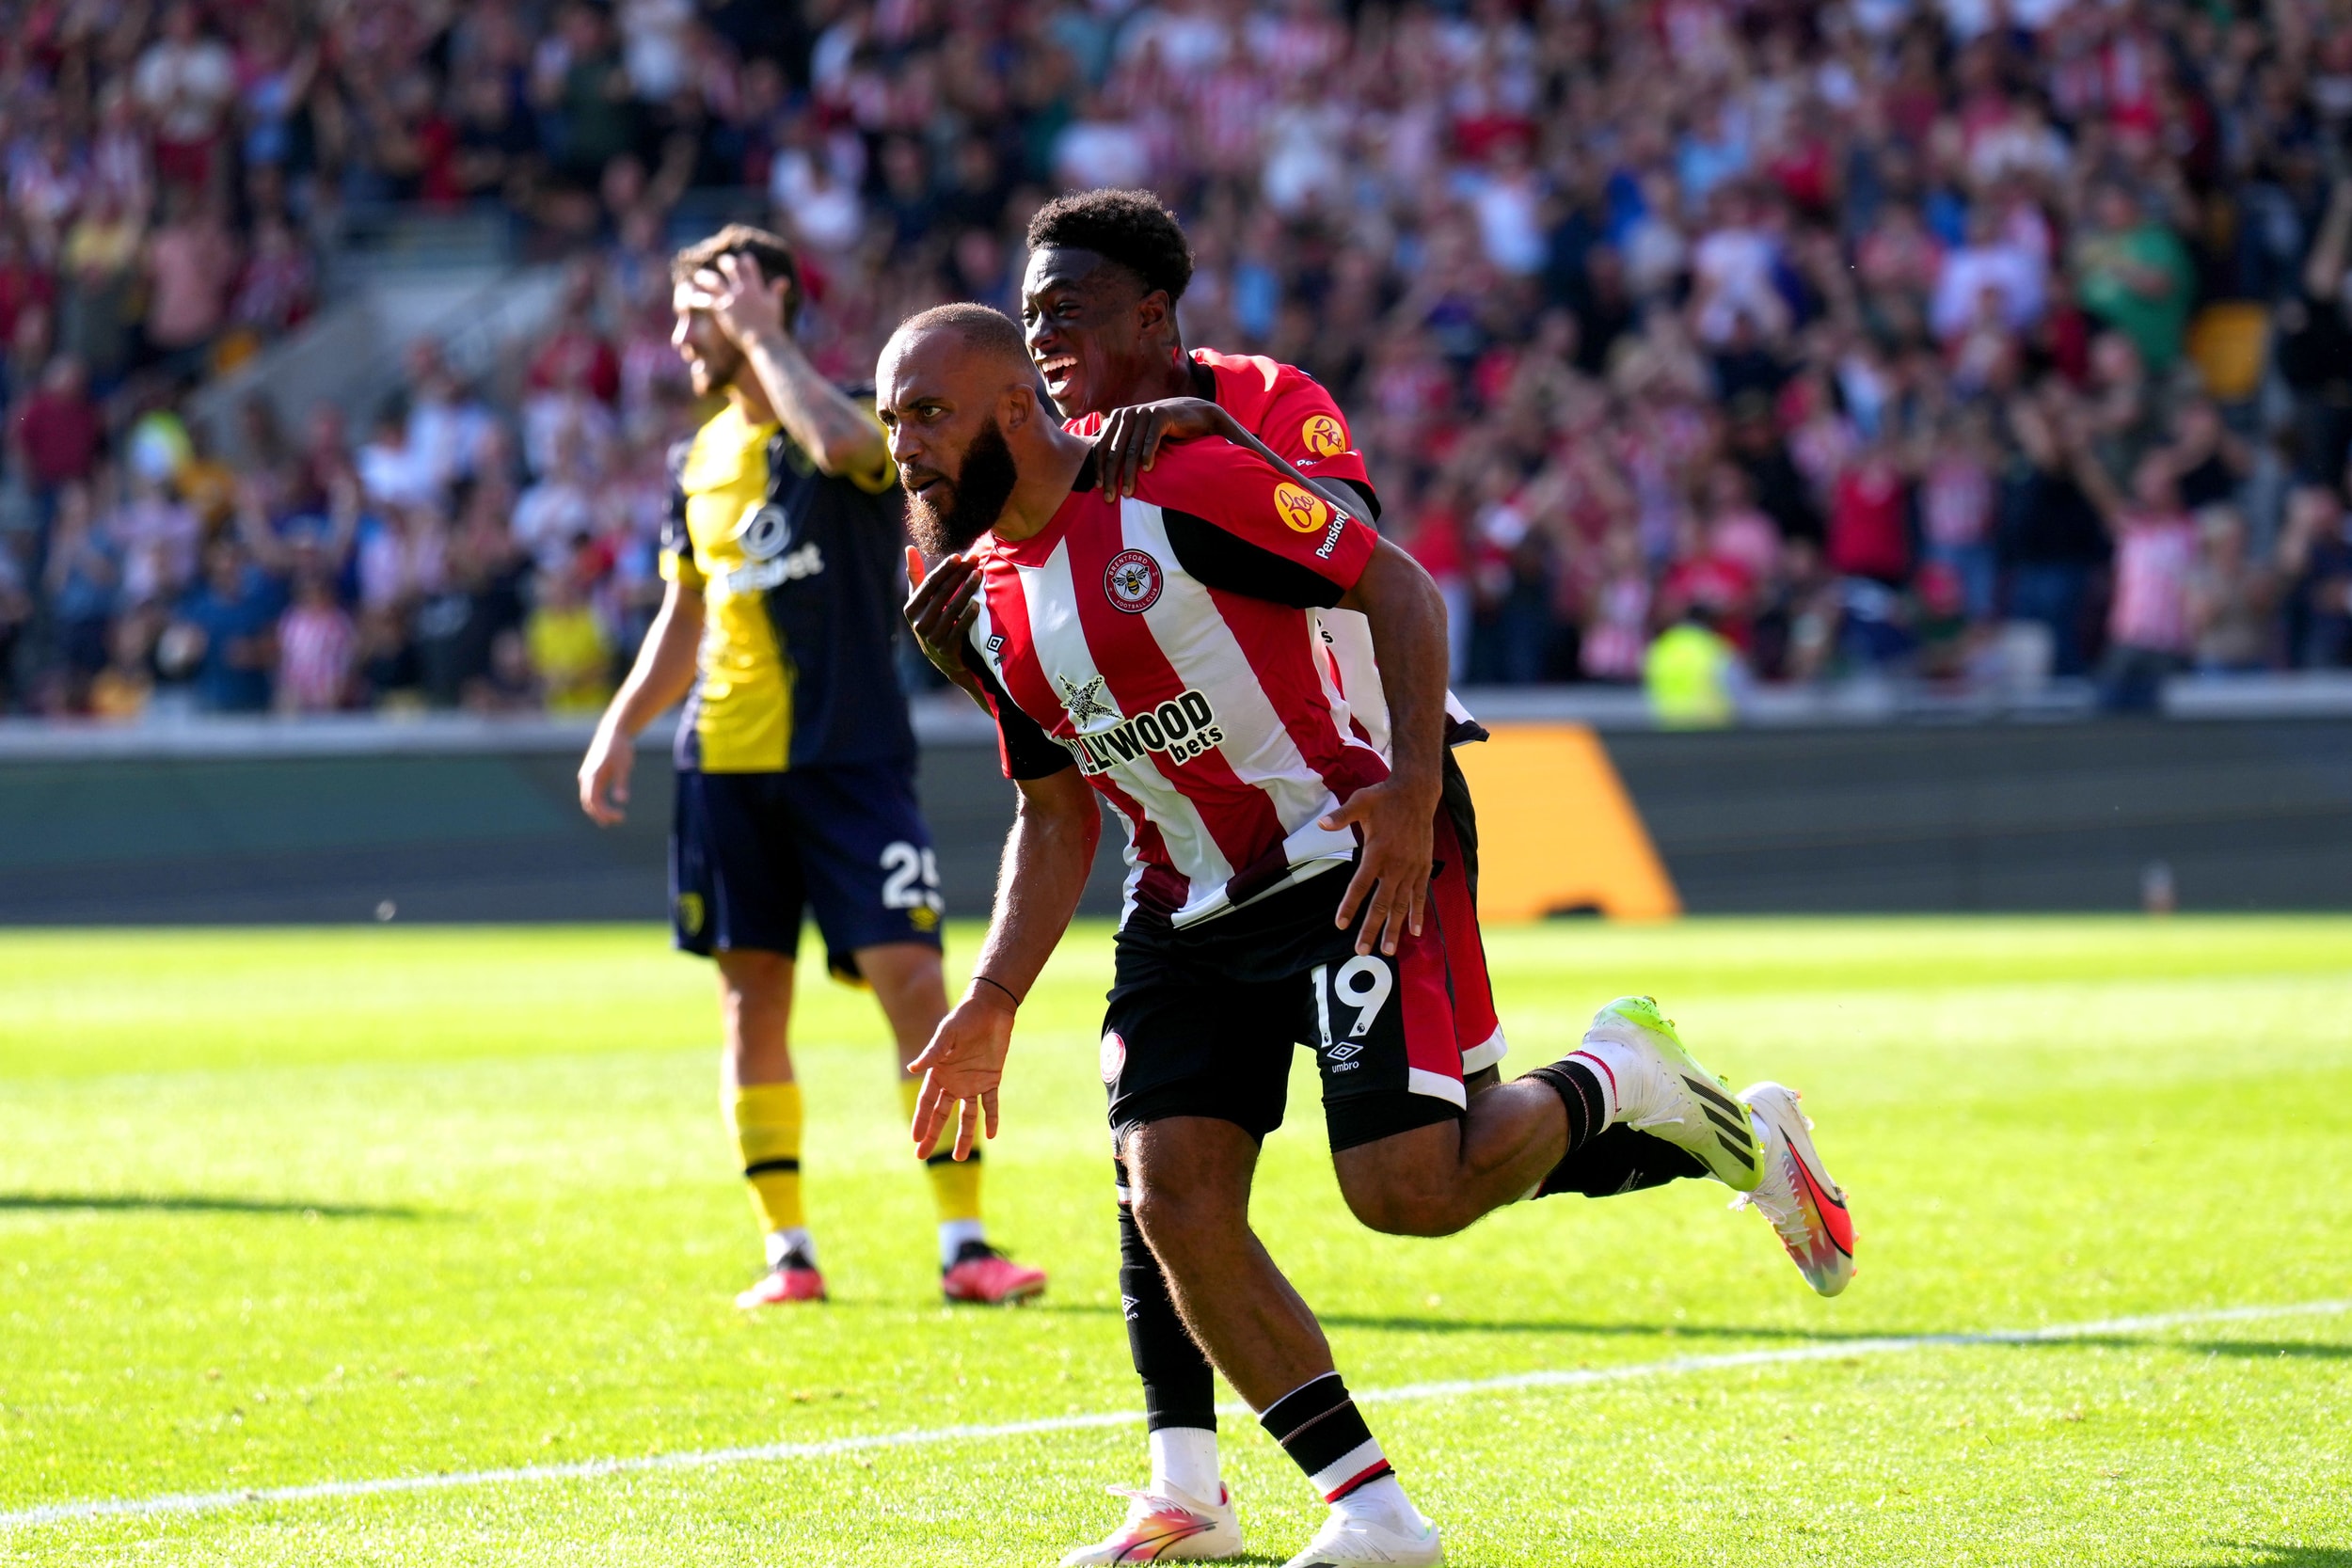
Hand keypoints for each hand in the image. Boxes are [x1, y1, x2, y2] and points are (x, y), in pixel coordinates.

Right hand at [578, 725, 633, 825]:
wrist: (613, 731)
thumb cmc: (620, 747)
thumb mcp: (624, 766)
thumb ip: (621, 783)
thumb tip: (622, 801)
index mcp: (592, 775)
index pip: (594, 801)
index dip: (605, 812)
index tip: (621, 816)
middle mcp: (585, 777)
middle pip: (588, 803)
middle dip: (602, 815)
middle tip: (620, 819)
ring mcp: (586, 776)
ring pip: (587, 800)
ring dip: (598, 811)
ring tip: (612, 820)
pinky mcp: (591, 775)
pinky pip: (590, 794)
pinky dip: (597, 804)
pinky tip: (607, 810)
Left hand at [682, 252, 789, 351]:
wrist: (763, 339)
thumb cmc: (771, 324)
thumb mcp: (775, 304)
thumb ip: (776, 290)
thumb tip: (783, 280)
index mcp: (756, 286)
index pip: (749, 264)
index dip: (745, 260)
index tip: (743, 258)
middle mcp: (742, 289)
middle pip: (731, 268)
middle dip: (726, 263)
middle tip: (722, 262)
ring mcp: (731, 298)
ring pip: (714, 281)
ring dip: (706, 277)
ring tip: (700, 276)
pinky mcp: (722, 309)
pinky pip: (706, 300)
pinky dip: (698, 298)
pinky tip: (690, 297)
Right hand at [904, 545, 985, 696]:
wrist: (942, 658)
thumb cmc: (931, 620)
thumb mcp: (919, 601)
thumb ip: (916, 575)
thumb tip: (909, 548)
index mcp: (910, 609)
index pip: (929, 584)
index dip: (944, 569)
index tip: (958, 556)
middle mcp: (918, 623)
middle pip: (943, 593)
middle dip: (960, 575)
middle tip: (975, 560)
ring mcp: (932, 637)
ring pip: (952, 608)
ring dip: (967, 590)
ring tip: (979, 575)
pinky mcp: (946, 648)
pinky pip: (959, 628)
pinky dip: (968, 616)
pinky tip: (978, 604)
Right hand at [907, 988, 1014, 1160]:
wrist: (990, 1008)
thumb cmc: (964, 1017)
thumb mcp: (947, 1034)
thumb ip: (933, 1052)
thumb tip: (912, 1068)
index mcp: (939, 1072)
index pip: (927, 1102)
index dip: (921, 1121)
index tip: (914, 1139)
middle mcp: (954, 1081)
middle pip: (941, 1114)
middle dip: (932, 1135)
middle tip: (921, 1156)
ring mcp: (973, 1083)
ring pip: (966, 1116)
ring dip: (963, 1136)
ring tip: (959, 1158)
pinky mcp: (991, 1080)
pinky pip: (991, 1104)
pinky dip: (992, 1119)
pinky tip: (991, 1135)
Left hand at [1095, 397, 1227, 498]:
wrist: (1191, 415)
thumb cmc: (1161, 431)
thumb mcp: (1138, 435)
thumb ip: (1120, 443)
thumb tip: (1101, 463)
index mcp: (1117, 418)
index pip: (1102, 445)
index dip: (1099, 467)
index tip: (1098, 487)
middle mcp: (1127, 414)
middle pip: (1115, 450)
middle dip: (1111, 475)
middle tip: (1109, 497)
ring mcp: (1143, 413)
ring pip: (1132, 449)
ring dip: (1129, 473)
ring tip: (1128, 492)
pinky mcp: (1160, 415)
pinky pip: (1151, 439)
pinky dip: (1148, 455)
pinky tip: (1147, 470)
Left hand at [1319, 774, 1436, 956]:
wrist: (1417, 792)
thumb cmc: (1384, 798)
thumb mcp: (1361, 801)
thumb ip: (1341, 816)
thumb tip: (1321, 825)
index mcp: (1377, 851)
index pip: (1360, 885)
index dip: (1350, 906)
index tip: (1340, 925)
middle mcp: (1395, 864)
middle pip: (1381, 903)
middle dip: (1371, 929)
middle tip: (1361, 950)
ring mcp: (1411, 868)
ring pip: (1401, 905)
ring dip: (1394, 928)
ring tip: (1388, 950)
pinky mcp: (1423, 867)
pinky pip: (1420, 895)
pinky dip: (1417, 914)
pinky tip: (1415, 932)